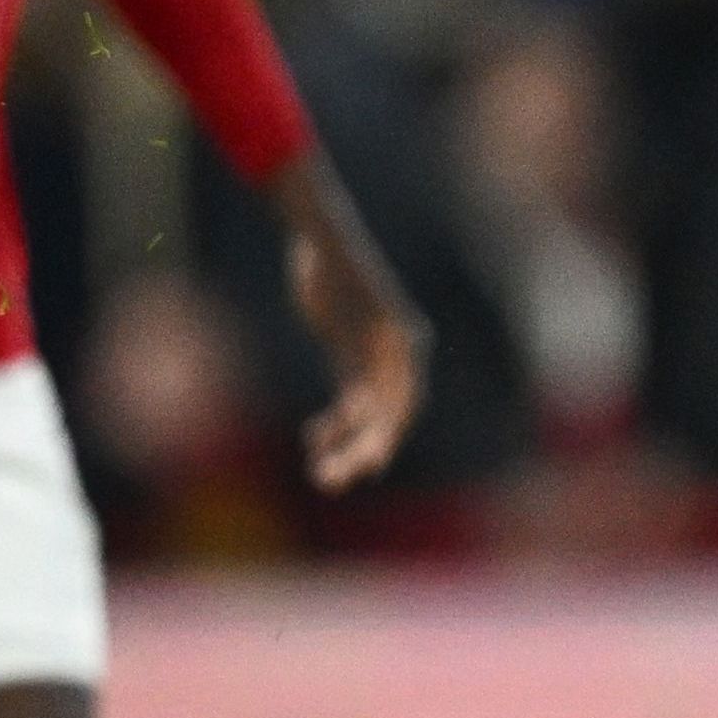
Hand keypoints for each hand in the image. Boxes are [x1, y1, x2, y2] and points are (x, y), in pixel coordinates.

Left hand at [264, 153, 429, 490]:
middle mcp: (396, 356)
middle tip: (332, 481)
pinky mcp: (353, 361)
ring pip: (368, 417)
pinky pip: (351, 405)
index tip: (370, 463)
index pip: (403, 399)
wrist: (319, 237)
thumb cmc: (326, 254)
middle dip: (362, 450)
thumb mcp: (333, 275)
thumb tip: (339, 290)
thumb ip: (340, 292)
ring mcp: (375, 360)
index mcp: (401, 342)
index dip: (387, 432)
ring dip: (348, 446)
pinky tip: (314, 437)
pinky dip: (337, 426)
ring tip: (322, 475)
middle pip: (386, 415)